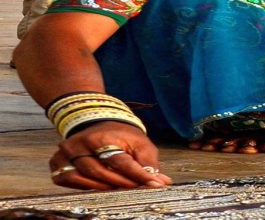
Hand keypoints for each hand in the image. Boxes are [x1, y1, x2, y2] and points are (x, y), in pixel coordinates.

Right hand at [48, 121, 171, 189]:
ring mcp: (64, 153)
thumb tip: (161, 183)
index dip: (138, 175)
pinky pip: (66, 180)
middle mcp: (79, 143)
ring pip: (81, 178)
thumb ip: (149, 163)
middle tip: (137, 188)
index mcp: (101, 136)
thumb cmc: (121, 136)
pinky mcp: (56, 163)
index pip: (120, 161)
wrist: (97, 123)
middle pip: (99, 172)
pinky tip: (98, 185)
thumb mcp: (139, 143)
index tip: (154, 185)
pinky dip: (83, 186)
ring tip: (120, 188)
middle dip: (121, 184)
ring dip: (103, 187)